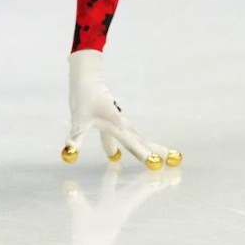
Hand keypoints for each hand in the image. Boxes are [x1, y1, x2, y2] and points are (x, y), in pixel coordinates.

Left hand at [62, 50, 180, 169]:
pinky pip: (129, 136)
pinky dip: (135, 144)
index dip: (144, 155)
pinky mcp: (115, 121)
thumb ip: (76, 138)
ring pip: (137, 138)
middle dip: (157, 150)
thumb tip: (69, 152)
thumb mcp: (78, 121)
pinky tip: (125, 153)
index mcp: (116, 125)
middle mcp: (122, 124)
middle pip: (142, 141)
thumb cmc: (83, 99)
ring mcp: (120, 122)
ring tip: (164, 156)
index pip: (133, 144)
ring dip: (149, 147)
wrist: (87, 80)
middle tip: (175, 160)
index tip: (156, 164)